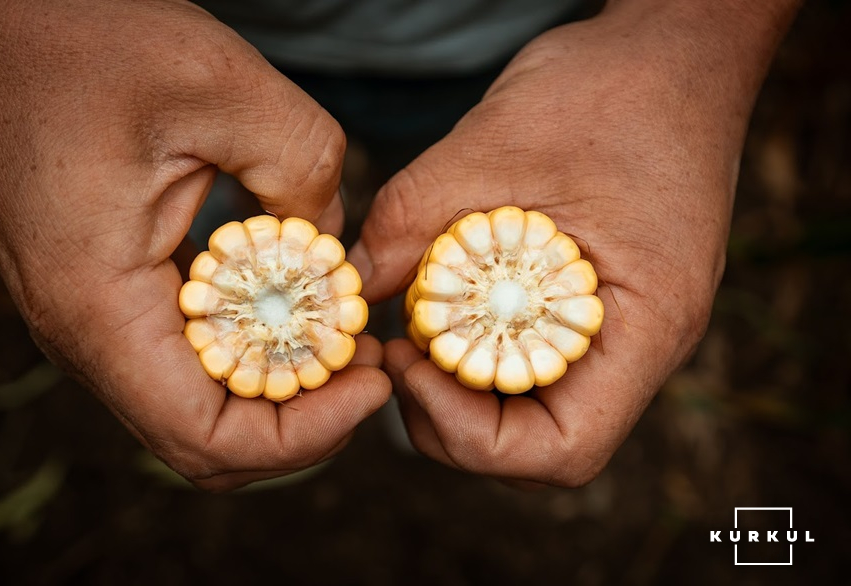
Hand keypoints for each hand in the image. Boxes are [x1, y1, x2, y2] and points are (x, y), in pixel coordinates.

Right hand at [0, 0, 388, 490]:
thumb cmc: (80, 42)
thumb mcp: (218, 86)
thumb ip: (302, 168)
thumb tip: (336, 250)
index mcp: (101, 306)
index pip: (206, 438)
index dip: (306, 437)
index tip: (370, 385)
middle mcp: (89, 335)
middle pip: (209, 441)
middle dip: (304, 421)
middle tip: (369, 365)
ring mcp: (97, 322)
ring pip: (200, 408)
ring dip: (282, 390)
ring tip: (346, 341)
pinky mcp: (112, 298)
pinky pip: (189, 360)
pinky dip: (254, 352)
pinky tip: (299, 308)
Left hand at [349, 1, 797, 485]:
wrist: (676, 53)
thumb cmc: (607, 86)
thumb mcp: (494, 142)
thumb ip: (413, 222)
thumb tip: (353, 291)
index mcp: (647, 321)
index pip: (563, 450)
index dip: (470, 433)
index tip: (411, 364)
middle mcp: (646, 343)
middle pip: (541, 446)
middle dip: (453, 418)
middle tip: (399, 352)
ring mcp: (629, 329)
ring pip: (538, 411)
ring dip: (465, 388)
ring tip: (418, 327)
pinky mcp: (606, 307)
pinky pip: (542, 364)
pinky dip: (485, 352)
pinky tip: (449, 304)